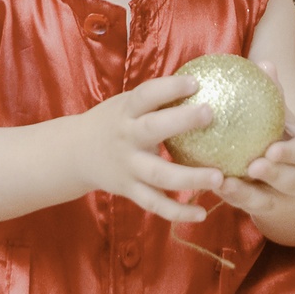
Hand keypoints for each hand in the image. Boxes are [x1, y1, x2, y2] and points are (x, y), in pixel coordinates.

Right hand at [78, 74, 224, 222]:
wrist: (75, 153)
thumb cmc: (114, 122)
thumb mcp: (127, 105)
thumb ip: (157, 99)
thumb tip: (205, 80)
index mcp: (125, 112)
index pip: (146, 95)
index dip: (169, 88)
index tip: (195, 83)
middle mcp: (125, 138)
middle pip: (152, 129)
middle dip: (182, 121)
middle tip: (210, 113)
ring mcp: (128, 167)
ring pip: (159, 175)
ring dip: (190, 177)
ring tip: (219, 177)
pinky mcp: (129, 190)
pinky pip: (155, 203)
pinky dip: (178, 212)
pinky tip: (202, 214)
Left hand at [214, 61, 294, 226]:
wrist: (294, 185)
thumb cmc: (284, 139)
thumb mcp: (284, 120)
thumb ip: (274, 96)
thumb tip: (264, 63)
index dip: (292, 154)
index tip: (273, 150)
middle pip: (290, 181)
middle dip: (274, 176)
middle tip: (253, 167)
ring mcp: (280, 201)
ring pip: (264, 201)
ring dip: (244, 194)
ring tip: (223, 183)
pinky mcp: (258, 211)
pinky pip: (242, 206)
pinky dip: (227, 197)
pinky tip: (207, 185)